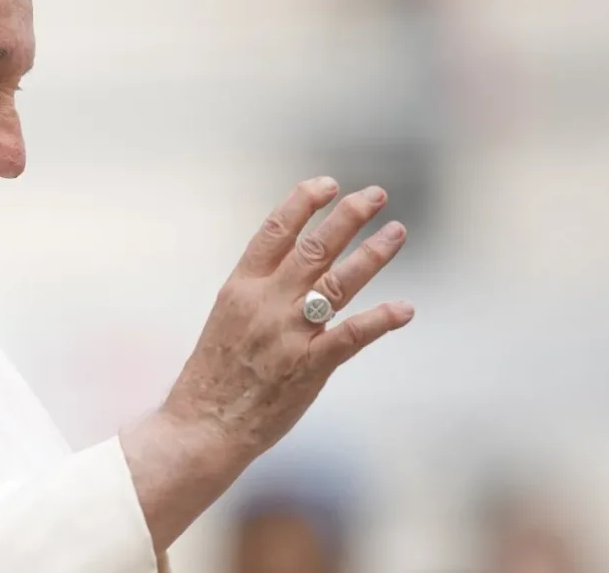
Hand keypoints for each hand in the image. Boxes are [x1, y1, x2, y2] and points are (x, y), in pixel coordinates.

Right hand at [162, 176, 413, 458]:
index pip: (275, 230)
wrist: (203, 424)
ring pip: (338, 282)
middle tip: (376, 195)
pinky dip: (381, 320)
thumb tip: (294, 265)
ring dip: (373, 254)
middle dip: (348, 216)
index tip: (329, 184)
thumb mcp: (226, 318)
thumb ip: (260, 290)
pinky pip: (351, 336)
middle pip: (314, 247)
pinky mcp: (309, 367)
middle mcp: (266, 303)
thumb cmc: (213, 375)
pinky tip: (405, 308)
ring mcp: (289, 334)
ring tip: (397, 231)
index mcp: (240, 287)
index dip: (304, 202)